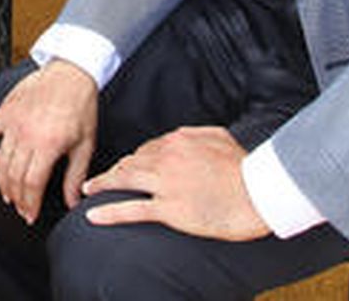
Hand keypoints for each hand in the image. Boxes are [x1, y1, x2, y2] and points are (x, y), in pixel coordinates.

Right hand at [0, 61, 97, 223]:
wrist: (72, 71)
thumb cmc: (82, 106)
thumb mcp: (85, 144)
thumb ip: (75, 176)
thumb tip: (73, 203)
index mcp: (48, 144)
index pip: (31, 184)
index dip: (29, 204)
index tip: (30, 215)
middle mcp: (26, 135)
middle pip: (14, 176)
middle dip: (17, 198)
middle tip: (21, 209)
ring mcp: (12, 122)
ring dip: (2, 182)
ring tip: (8, 196)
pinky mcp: (5, 111)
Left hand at [81, 126, 269, 240]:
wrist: (259, 193)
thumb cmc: (245, 167)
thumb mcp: (220, 136)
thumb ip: (196, 132)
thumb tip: (182, 134)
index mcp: (178, 140)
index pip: (146, 148)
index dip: (135, 160)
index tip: (129, 167)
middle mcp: (166, 158)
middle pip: (130, 162)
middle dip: (114, 170)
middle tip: (102, 179)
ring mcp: (166, 184)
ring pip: (124, 181)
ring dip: (103, 185)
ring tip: (89, 190)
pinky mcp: (169, 208)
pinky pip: (132, 209)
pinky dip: (109, 212)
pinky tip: (93, 215)